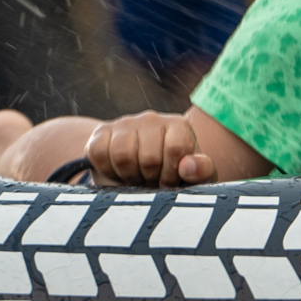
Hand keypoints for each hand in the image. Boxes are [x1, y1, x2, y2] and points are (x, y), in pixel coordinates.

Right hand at [86, 110, 213, 187]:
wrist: (143, 175)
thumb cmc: (174, 177)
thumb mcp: (196, 178)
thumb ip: (202, 171)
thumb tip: (188, 166)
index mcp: (179, 126)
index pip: (175, 148)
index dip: (171, 174)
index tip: (170, 182)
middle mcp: (152, 119)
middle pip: (148, 157)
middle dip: (149, 179)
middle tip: (151, 182)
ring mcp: (125, 123)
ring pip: (122, 155)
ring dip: (128, 176)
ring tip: (137, 178)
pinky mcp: (102, 132)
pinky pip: (99, 152)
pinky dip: (107, 170)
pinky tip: (119, 172)